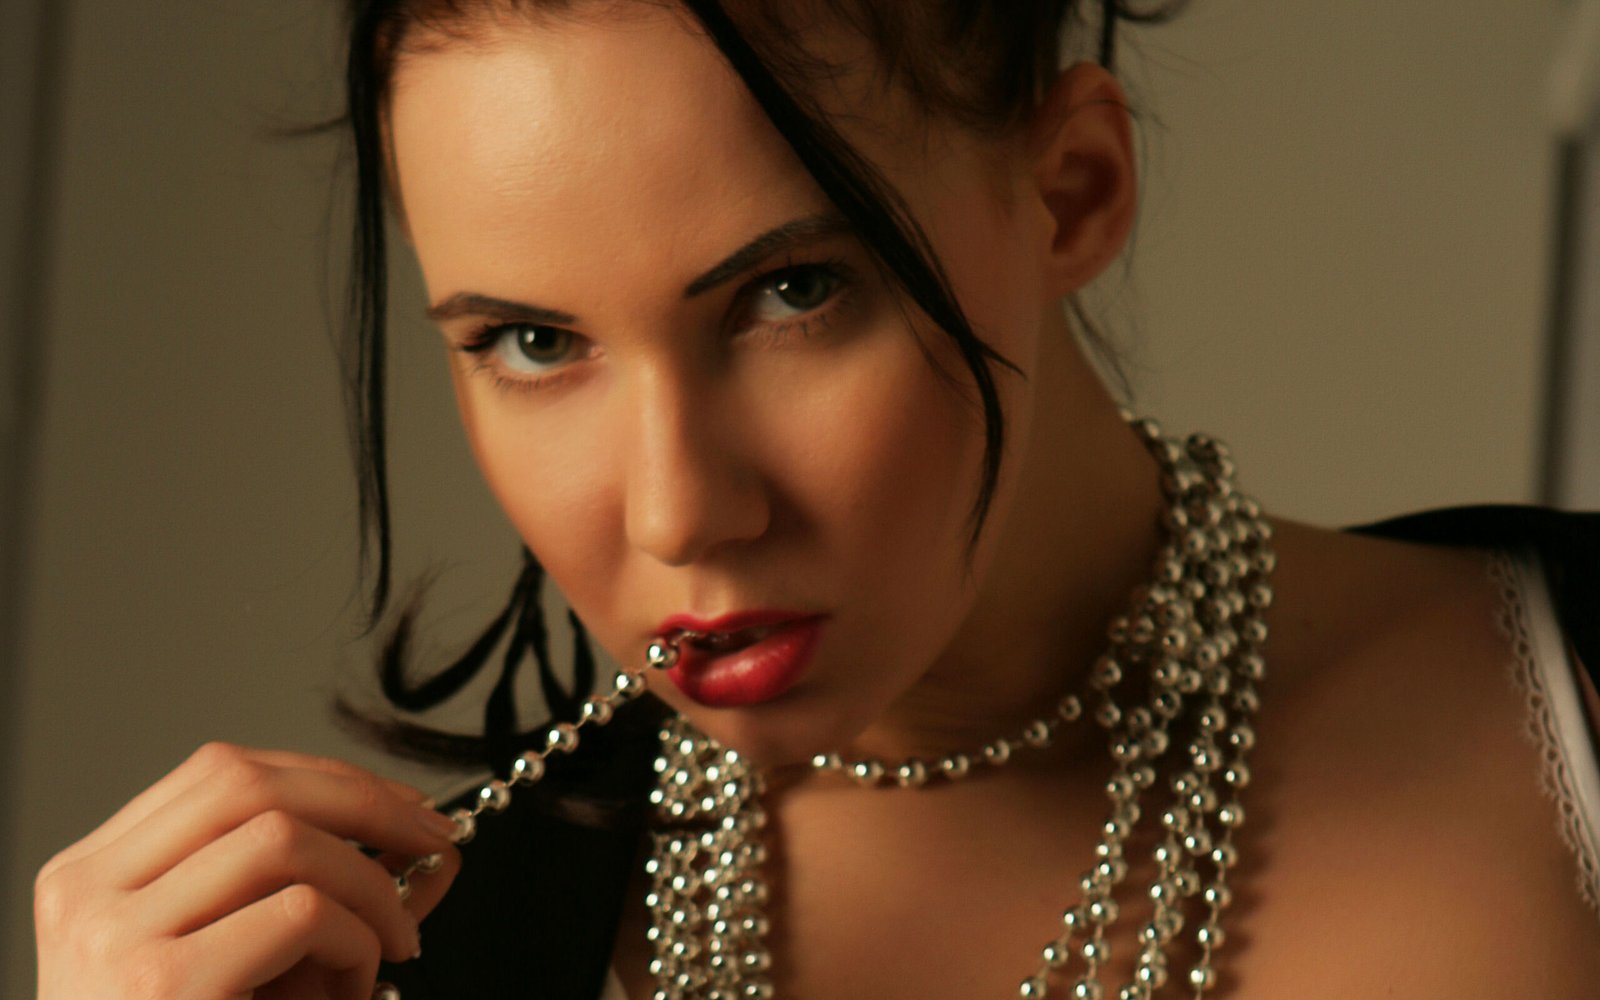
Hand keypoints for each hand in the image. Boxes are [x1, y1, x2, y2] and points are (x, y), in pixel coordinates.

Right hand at [34, 743, 461, 999]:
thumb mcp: (248, 953)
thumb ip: (316, 887)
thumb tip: (428, 839)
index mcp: (93, 876)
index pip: (219, 773)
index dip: (325, 777)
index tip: (399, 804)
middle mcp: (88, 895)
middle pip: (249, 786)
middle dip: (364, 803)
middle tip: (431, 840)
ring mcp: (115, 938)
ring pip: (281, 840)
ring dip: (369, 884)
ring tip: (394, 941)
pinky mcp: (163, 984)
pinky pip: (299, 913)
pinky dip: (356, 939)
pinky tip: (358, 985)